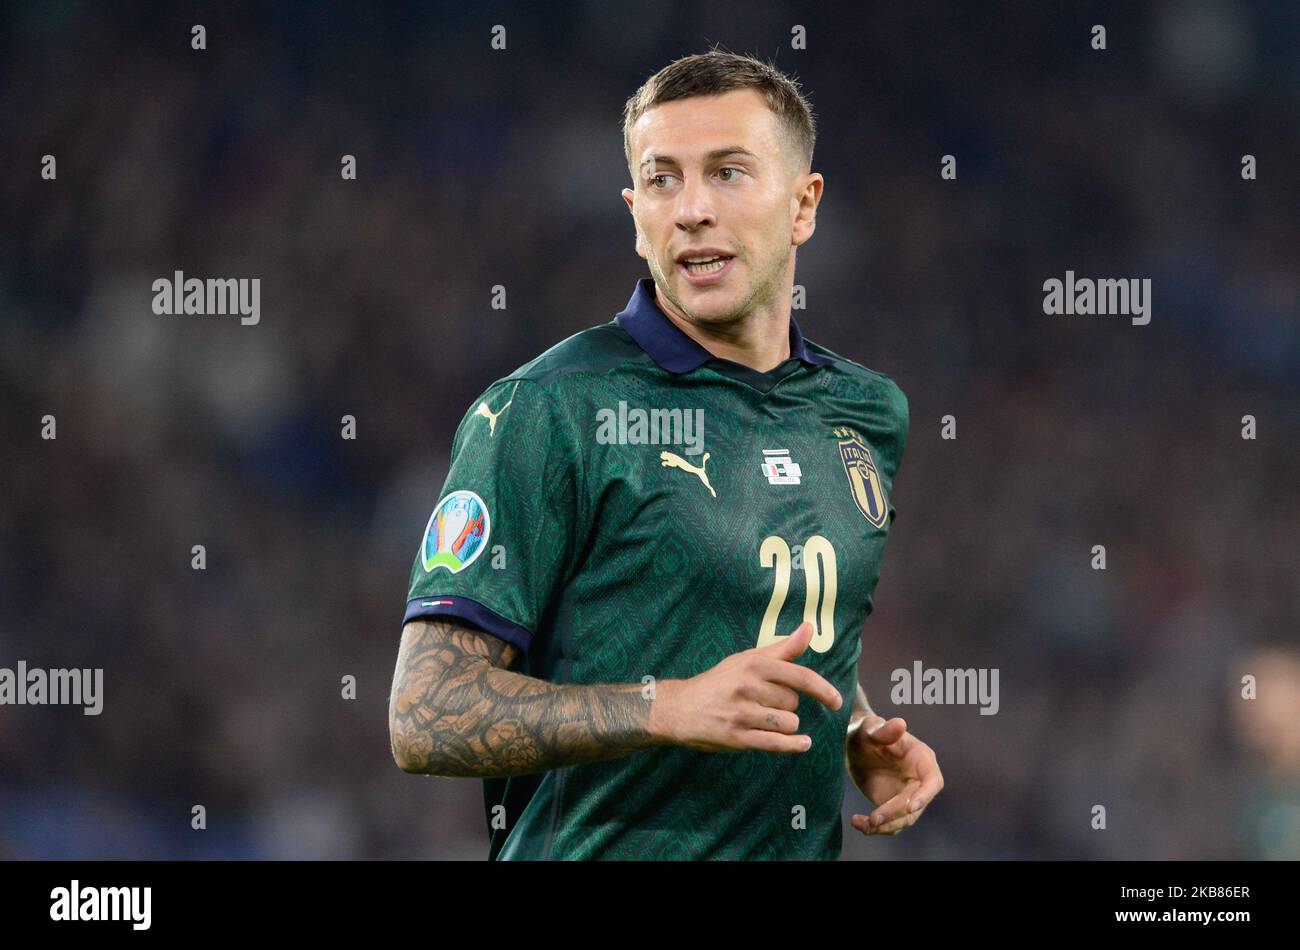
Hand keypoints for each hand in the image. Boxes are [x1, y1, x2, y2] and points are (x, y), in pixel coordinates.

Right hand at [650, 621, 841, 752]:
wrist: (680, 708)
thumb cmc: (719, 682)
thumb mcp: (747, 659)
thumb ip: (782, 648)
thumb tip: (809, 628)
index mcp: (753, 665)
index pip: (799, 677)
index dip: (823, 690)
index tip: (836, 701)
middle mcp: (748, 687)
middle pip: (793, 703)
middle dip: (785, 705)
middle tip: (763, 703)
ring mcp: (742, 713)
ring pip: (788, 723)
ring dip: (784, 725)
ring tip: (763, 719)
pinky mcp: (737, 737)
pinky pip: (776, 743)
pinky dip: (794, 745)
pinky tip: (803, 743)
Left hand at [846, 714, 942, 834]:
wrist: (853, 744)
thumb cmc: (866, 730)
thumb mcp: (871, 727)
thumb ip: (884, 729)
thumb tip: (900, 724)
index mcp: (921, 758)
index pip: (932, 781)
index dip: (925, 795)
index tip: (912, 807)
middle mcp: (918, 780)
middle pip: (914, 805)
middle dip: (894, 814)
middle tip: (872, 819)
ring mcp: (907, 795)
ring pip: (903, 819)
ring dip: (884, 826)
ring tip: (861, 824)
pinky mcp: (893, 806)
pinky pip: (890, 823)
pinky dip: (875, 828)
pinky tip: (857, 823)